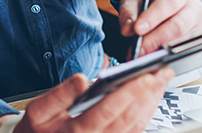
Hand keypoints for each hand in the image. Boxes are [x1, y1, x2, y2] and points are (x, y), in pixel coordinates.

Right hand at [10, 68, 173, 132]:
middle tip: (163, 74)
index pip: (109, 110)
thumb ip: (60, 94)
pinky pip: (133, 132)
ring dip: (151, 104)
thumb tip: (82, 80)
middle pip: (129, 118)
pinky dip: (145, 115)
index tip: (146, 76)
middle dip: (148, 94)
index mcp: (76, 132)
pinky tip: (150, 100)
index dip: (130, 92)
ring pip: (135, 127)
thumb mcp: (38, 110)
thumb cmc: (37, 130)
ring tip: (161, 83)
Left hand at [118, 0, 201, 56]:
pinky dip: (167, 58)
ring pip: (182, 42)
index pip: (169, 2)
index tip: (138, 29)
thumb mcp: (134, 1)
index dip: (154, 16)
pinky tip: (153, 59)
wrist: (162, 10)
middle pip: (179, 25)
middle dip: (156, 38)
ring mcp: (199, 27)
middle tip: (139, 48)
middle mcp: (194, 8)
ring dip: (160, 50)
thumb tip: (128, 29)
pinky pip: (184, 53)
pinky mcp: (199, 44)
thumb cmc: (150, 3)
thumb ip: (128, 12)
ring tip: (142, 55)